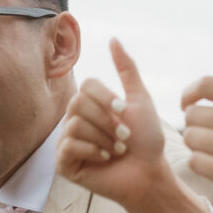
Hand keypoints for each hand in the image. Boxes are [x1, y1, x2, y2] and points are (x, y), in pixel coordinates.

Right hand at [58, 37, 175, 212]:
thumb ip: (127, 69)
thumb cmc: (147, 141)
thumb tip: (113, 38)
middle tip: (123, 138)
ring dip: (104, 138)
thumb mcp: (139, 99)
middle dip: (107, 121)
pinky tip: (104, 160)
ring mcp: (67, 142)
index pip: (86, 85)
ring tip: (116, 151)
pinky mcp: (64, 164)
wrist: (149, 174)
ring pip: (74, 125)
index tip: (124, 112)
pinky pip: (69, 145)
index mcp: (90, 105)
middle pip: (78, 103)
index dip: (106, 97)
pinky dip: (92, 151)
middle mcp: (74, 121)